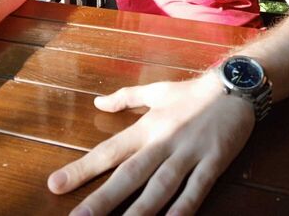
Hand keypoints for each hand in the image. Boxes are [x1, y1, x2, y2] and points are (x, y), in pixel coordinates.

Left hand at [48, 72, 254, 215]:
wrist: (233, 86)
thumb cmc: (191, 91)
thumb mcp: (156, 90)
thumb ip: (125, 97)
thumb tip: (97, 103)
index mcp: (148, 125)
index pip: (110, 150)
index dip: (83, 168)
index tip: (55, 185)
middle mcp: (164, 140)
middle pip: (130, 173)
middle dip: (103, 199)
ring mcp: (188, 152)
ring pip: (160, 187)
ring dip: (139, 212)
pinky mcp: (212, 161)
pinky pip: (196, 189)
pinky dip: (183, 209)